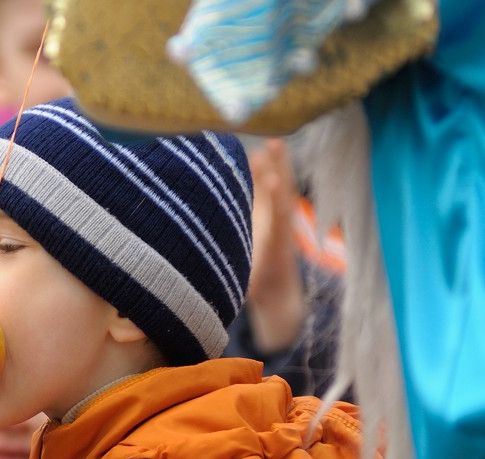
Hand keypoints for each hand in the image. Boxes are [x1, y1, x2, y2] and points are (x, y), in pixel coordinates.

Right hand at [246, 138, 305, 353]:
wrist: (280, 291)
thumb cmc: (255, 289)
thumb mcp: (242, 287)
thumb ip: (228, 280)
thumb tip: (201, 278)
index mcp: (275, 245)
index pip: (277, 218)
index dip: (275, 200)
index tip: (272, 180)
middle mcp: (280, 228)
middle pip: (283, 195)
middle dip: (279, 171)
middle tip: (271, 148)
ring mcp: (280, 219)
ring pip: (282, 187)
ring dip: (277, 165)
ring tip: (270, 142)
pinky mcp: (275, 214)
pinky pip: (273, 188)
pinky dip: (268, 170)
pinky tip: (258, 151)